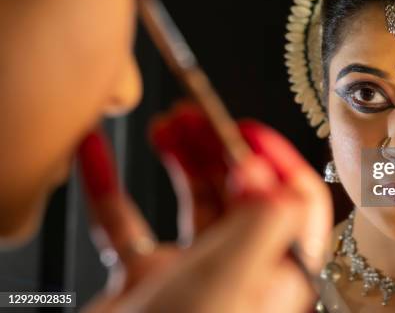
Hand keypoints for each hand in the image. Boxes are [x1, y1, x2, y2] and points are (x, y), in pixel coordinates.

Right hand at [78, 104, 331, 312]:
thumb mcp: (229, 283)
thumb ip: (261, 225)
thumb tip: (270, 174)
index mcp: (275, 270)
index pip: (297, 202)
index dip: (276, 158)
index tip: (243, 127)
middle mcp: (240, 268)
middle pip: (241, 192)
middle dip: (219, 146)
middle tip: (195, 114)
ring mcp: (193, 272)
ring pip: (193, 200)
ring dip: (178, 158)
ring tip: (163, 125)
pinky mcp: (149, 279)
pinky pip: (130, 222)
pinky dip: (112, 186)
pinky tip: (96, 155)